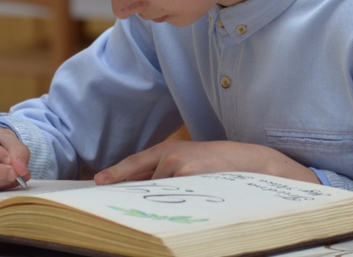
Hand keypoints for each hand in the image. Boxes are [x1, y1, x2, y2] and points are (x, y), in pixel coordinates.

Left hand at [94, 139, 319, 185]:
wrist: (254, 163)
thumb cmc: (222, 166)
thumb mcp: (192, 161)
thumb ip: (167, 169)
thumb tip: (141, 184)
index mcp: (169, 149)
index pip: (135, 163)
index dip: (116, 173)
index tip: (98, 182)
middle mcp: (169, 154)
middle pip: (143, 182)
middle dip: (140, 193)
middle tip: (133, 204)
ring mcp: (177, 166)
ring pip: (157, 192)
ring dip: (163, 200)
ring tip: (186, 197)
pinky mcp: (187, 177)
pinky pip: (170, 197)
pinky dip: (174, 203)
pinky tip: (186, 204)